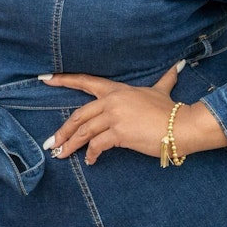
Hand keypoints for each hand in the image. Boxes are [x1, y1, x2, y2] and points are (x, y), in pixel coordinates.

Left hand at [42, 64, 201, 164]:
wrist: (182, 126)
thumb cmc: (171, 110)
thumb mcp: (162, 90)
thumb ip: (165, 79)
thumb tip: (178, 66)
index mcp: (116, 90)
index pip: (85, 81)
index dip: (63, 80)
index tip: (44, 78)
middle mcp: (111, 102)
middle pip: (78, 115)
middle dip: (63, 131)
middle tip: (51, 143)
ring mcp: (114, 117)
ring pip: (84, 132)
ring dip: (70, 145)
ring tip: (61, 155)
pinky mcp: (119, 133)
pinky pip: (97, 145)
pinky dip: (92, 154)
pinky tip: (91, 161)